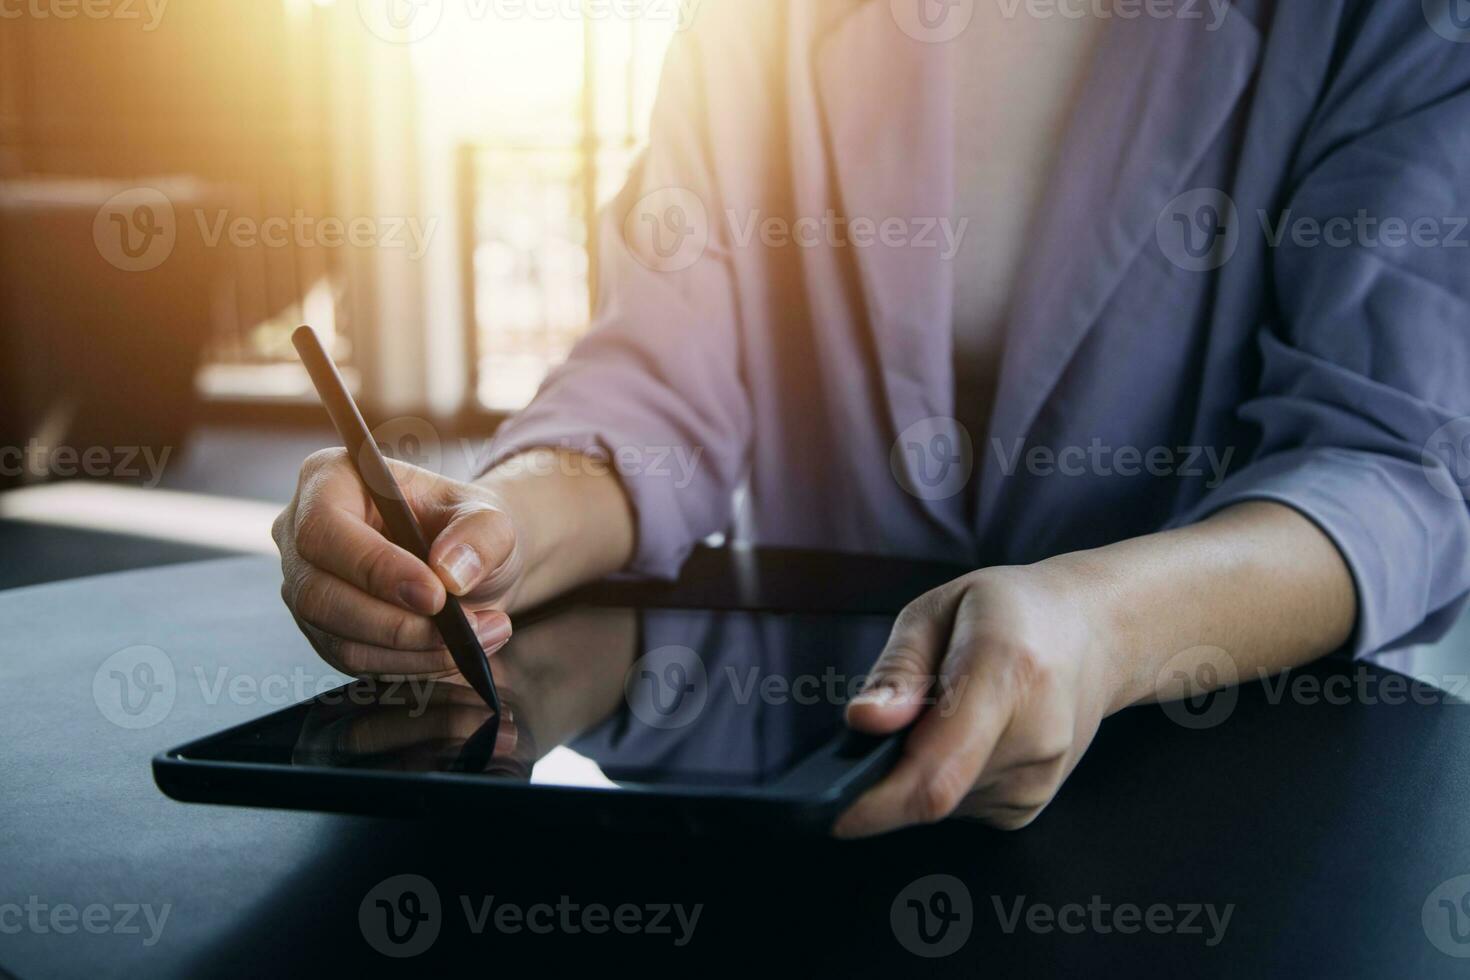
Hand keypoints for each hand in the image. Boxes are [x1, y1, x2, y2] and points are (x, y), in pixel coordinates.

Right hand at [273, 449, 524, 680]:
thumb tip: (449, 572)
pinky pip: (355, 662)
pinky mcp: (323, 629)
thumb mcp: (491, 517)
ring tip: (480, 636)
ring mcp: (306, 585)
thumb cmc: (468, 527)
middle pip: (319, 594)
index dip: (375, 568)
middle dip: (397, 623)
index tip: (436, 595)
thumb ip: (480, 535)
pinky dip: (410, 665)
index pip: (324, 528)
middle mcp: (301, 532)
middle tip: (465, 628)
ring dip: (414, 650)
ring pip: (338, 638)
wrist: (470, 561)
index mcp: (329, 479)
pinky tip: (455, 651)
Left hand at [834, 565, 1111, 835]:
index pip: (938, 766)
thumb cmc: (1010, 612)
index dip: (877, 802)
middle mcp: (1034, 736)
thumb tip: (864, 723)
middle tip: (884, 725)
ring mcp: (1038, 779)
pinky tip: (958, 736)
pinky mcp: (1029, 805)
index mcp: (1007, 672)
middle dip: (883, 773)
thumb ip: (898, 669)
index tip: (830, 812)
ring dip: (913, 772)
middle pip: (929, 791)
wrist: (1095, 635)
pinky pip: (956, 807)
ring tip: (937, 715)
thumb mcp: (939, 609)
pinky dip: (939, 778)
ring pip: (937, 803)